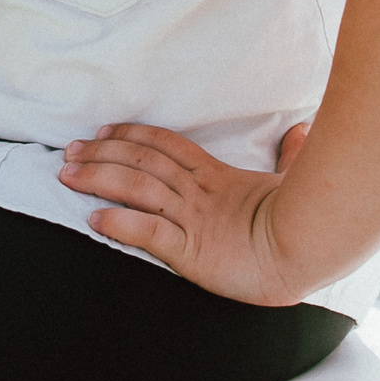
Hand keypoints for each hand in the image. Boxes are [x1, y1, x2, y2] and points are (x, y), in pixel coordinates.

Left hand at [60, 120, 321, 306]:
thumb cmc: (307, 218)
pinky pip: (148, 231)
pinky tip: (94, 220)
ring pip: (136, 187)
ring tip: (68, 174)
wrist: (312, 248)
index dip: (132, 134)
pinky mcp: (192, 250)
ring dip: (98, 178)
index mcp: (218, 176)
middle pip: (141, 160)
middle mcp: (199, 191)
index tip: (104, 130)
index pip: (166, 144)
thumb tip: (300, 131)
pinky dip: (118, 223)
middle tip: (70, 149)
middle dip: (101, 152)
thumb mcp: (293, 182)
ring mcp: (193, 218)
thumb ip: (292, 156)